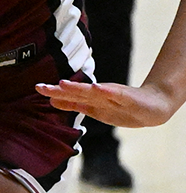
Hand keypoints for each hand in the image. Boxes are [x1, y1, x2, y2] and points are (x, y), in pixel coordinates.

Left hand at [38, 79, 177, 128]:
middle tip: (41, 87)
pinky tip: (98, 87)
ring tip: (64, 84)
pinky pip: (117, 95)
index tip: (37, 88)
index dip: (54, 92)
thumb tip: (52, 101)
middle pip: (77, 92)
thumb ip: (75, 104)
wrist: (155, 106)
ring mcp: (114, 96)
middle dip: (60, 89)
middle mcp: (100, 95)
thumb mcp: (96, 109)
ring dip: (79, 88)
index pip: (70, 95)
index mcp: (91, 99)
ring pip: (94, 92)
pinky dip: (107, 91)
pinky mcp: (129, 99)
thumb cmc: (123, 107)